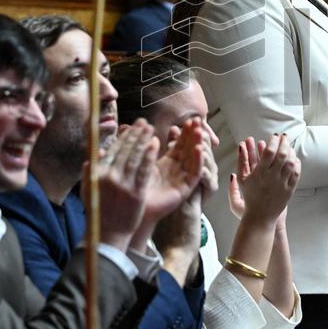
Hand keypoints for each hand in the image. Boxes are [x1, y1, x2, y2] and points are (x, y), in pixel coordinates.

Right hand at [93, 119, 160, 250]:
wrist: (108, 234)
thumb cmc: (100, 211)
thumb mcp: (90, 189)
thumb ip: (91, 170)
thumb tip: (95, 153)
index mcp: (97, 173)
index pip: (113, 150)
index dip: (125, 136)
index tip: (133, 126)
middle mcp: (109, 176)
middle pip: (125, 150)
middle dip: (136, 134)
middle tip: (145, 123)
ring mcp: (123, 184)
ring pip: (134, 157)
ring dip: (143, 140)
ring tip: (151, 129)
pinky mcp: (135, 193)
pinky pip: (143, 170)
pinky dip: (149, 156)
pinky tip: (156, 145)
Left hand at [125, 117, 205, 252]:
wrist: (136, 210)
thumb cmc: (135, 188)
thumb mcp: (137, 162)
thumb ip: (136, 146)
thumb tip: (128, 126)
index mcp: (168, 163)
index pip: (180, 144)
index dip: (184, 132)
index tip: (188, 118)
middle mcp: (178, 170)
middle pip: (189, 148)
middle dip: (193, 134)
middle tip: (196, 120)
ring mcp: (183, 179)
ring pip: (194, 158)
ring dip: (198, 144)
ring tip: (199, 131)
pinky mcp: (186, 189)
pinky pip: (195, 173)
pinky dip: (199, 161)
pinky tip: (199, 149)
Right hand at [229, 134, 299, 224]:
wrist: (261, 216)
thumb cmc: (250, 196)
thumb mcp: (243, 178)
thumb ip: (242, 161)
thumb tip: (241, 145)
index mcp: (260, 173)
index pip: (269, 152)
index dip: (273, 141)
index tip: (274, 136)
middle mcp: (272, 177)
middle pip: (282, 155)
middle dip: (284, 142)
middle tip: (284, 136)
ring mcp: (282, 184)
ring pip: (291, 163)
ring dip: (291, 152)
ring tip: (289, 146)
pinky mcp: (289, 189)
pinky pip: (296, 173)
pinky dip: (296, 164)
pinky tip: (294, 159)